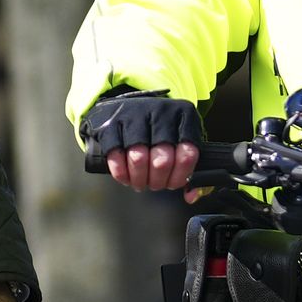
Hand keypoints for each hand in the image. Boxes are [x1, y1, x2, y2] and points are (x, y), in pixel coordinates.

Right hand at [77, 89, 204, 195]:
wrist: (121, 105)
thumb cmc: (155, 128)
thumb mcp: (179, 139)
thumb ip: (189, 169)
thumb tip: (191, 195)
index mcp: (183, 115)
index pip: (188, 154)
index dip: (179, 176)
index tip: (172, 182)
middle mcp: (160, 111)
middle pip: (162, 160)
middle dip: (157, 181)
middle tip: (154, 184)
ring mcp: (133, 115)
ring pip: (138, 159)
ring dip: (139, 179)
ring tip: (139, 182)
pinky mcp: (110, 123)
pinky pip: (115, 156)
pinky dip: (121, 173)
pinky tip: (125, 176)